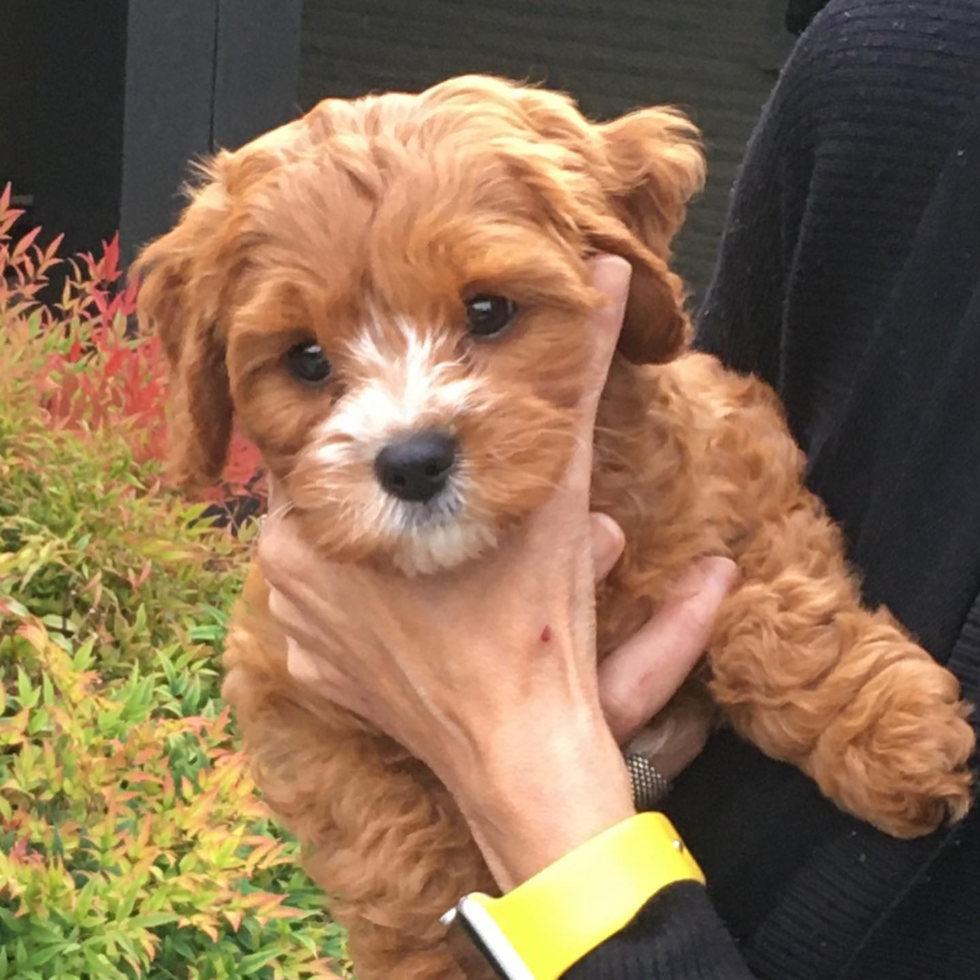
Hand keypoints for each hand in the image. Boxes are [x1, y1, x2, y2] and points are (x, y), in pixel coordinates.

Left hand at [259, 256, 735, 888]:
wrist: (521, 745)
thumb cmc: (531, 612)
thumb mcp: (560, 484)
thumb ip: (577, 376)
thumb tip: (611, 271)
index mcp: (321, 505)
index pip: (339, 438)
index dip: (402, 443)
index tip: (447, 454)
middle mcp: (287, 564)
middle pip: (347, 497)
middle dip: (407, 498)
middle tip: (472, 517)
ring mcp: (293, 630)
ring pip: (337, 554)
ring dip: (391, 549)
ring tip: (460, 565)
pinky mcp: (312, 678)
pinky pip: (327, 619)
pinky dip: (370, 609)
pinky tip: (429, 617)